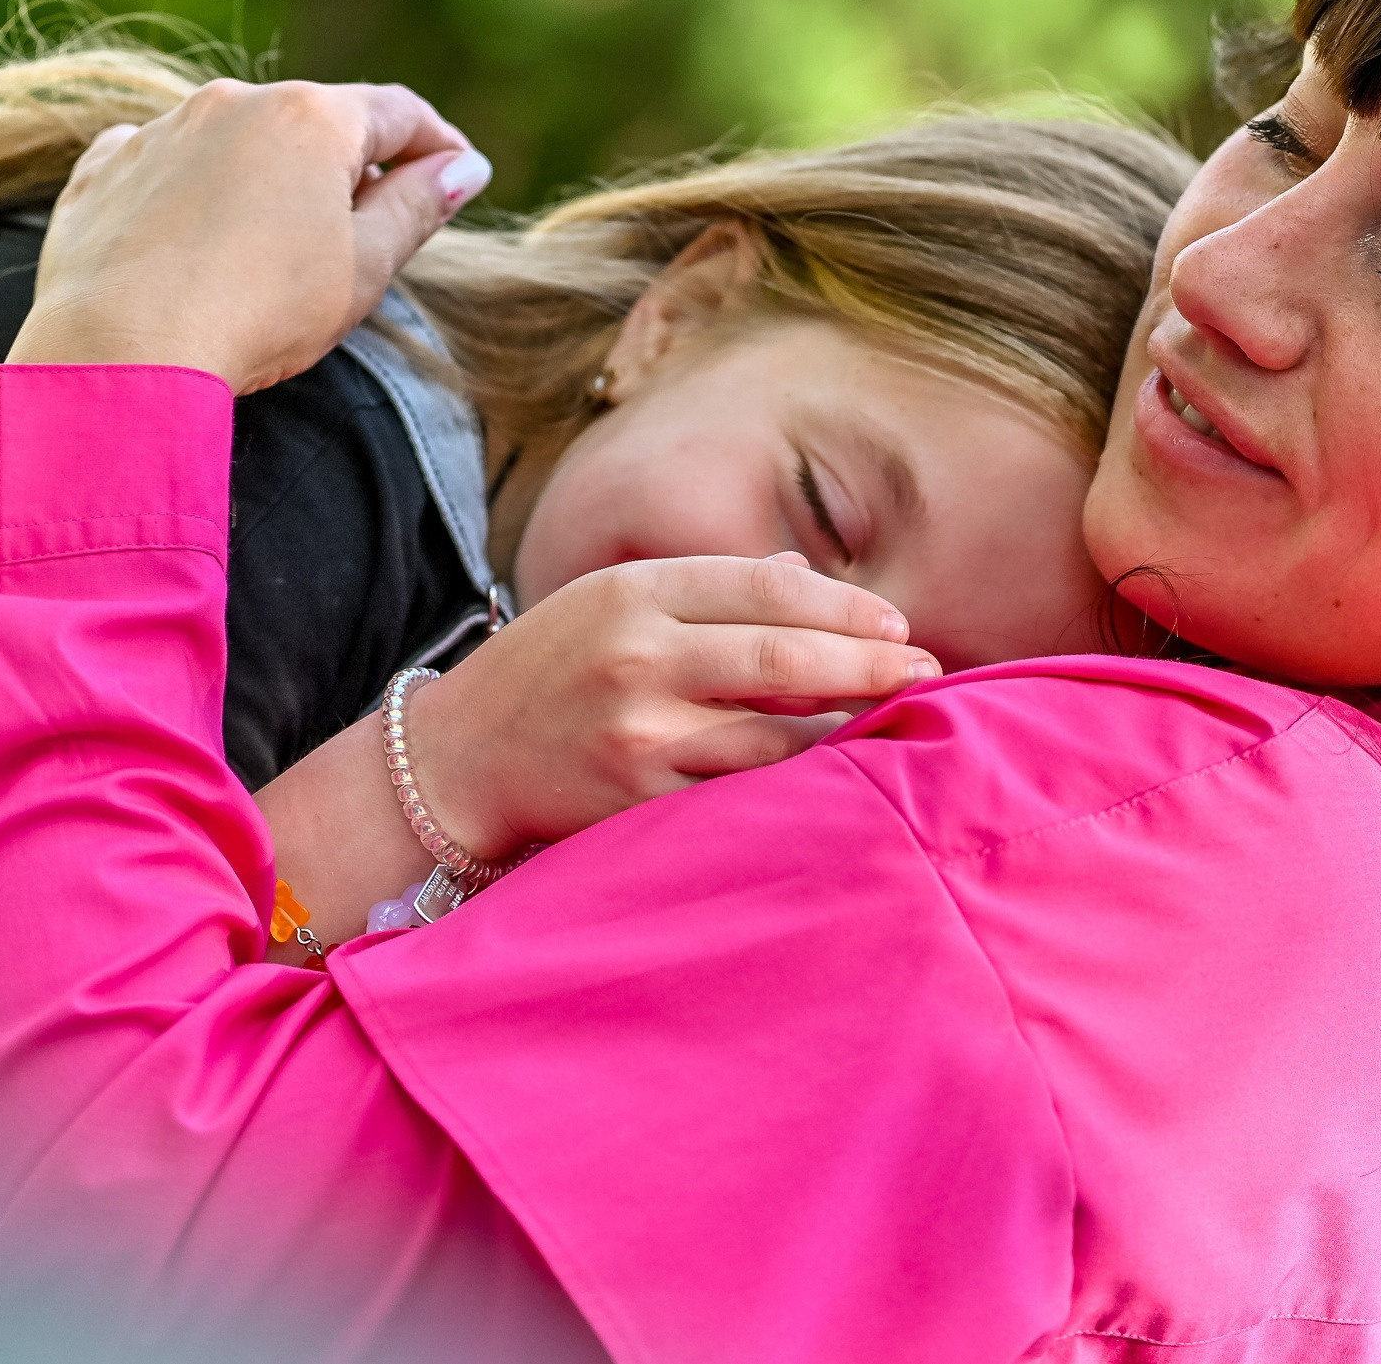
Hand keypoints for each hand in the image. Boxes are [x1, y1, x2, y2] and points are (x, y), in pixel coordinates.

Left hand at [7, 79, 489, 393]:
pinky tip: (202, 242)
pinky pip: (169, 163)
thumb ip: (418, 206)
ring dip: (271, 180)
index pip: (400, 114)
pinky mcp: (106, 169)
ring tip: (277, 252)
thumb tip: (463, 167)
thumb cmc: (260, 312)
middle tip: (370, 233)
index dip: (439, 146)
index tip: (457, 177)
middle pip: (318, 123)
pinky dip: (197, 191)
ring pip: (241, 142)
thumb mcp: (364, 267)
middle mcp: (234, 102)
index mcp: (312, 118)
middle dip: (350, 167)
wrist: (123, 354)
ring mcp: (161, 130)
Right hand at [409, 554, 939, 861]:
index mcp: (635, 593)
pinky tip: (838, 780)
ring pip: (776, 736)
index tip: (896, 625)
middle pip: (784, 660)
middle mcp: (638, 658)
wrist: (453, 763)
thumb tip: (805, 576)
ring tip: (896, 723)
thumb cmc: (549, 672)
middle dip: (871, 665)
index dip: (845, 607)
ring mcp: (638, 736)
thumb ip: (709, 589)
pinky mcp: (638, 804)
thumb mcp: (611, 602)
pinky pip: (743, 795)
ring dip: (848, 732)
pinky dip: (797, 787)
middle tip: (927, 672)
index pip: (767, 588)